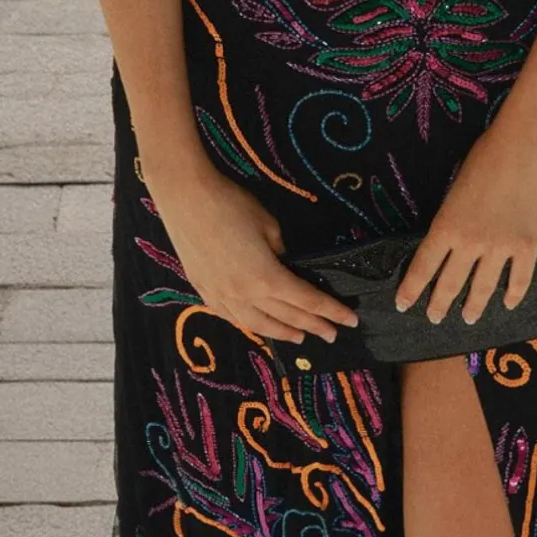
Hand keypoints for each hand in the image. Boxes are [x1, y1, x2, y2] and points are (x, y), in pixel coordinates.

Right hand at [147, 161, 360, 345]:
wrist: (186, 198)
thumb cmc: (232, 205)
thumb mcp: (268, 225)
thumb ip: (280, 252)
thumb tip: (283, 265)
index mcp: (267, 278)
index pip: (307, 301)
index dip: (330, 311)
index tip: (350, 320)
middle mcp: (245, 296)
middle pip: (286, 317)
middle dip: (313, 326)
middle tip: (332, 335)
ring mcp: (221, 297)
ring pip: (258, 324)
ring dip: (282, 333)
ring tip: (300, 338)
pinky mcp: (204, 291)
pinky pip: (233, 317)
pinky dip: (251, 325)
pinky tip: (257, 326)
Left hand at [393, 116, 536, 323]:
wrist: (527, 143)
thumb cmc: (487, 154)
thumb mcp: (455, 186)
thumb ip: (452, 217)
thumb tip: (451, 239)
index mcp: (446, 225)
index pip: (423, 267)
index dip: (411, 289)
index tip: (402, 304)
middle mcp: (471, 243)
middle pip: (450, 284)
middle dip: (439, 304)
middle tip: (433, 318)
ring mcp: (502, 247)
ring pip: (483, 289)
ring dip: (473, 307)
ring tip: (468, 319)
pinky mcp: (529, 246)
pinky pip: (519, 280)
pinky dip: (513, 295)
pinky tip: (507, 303)